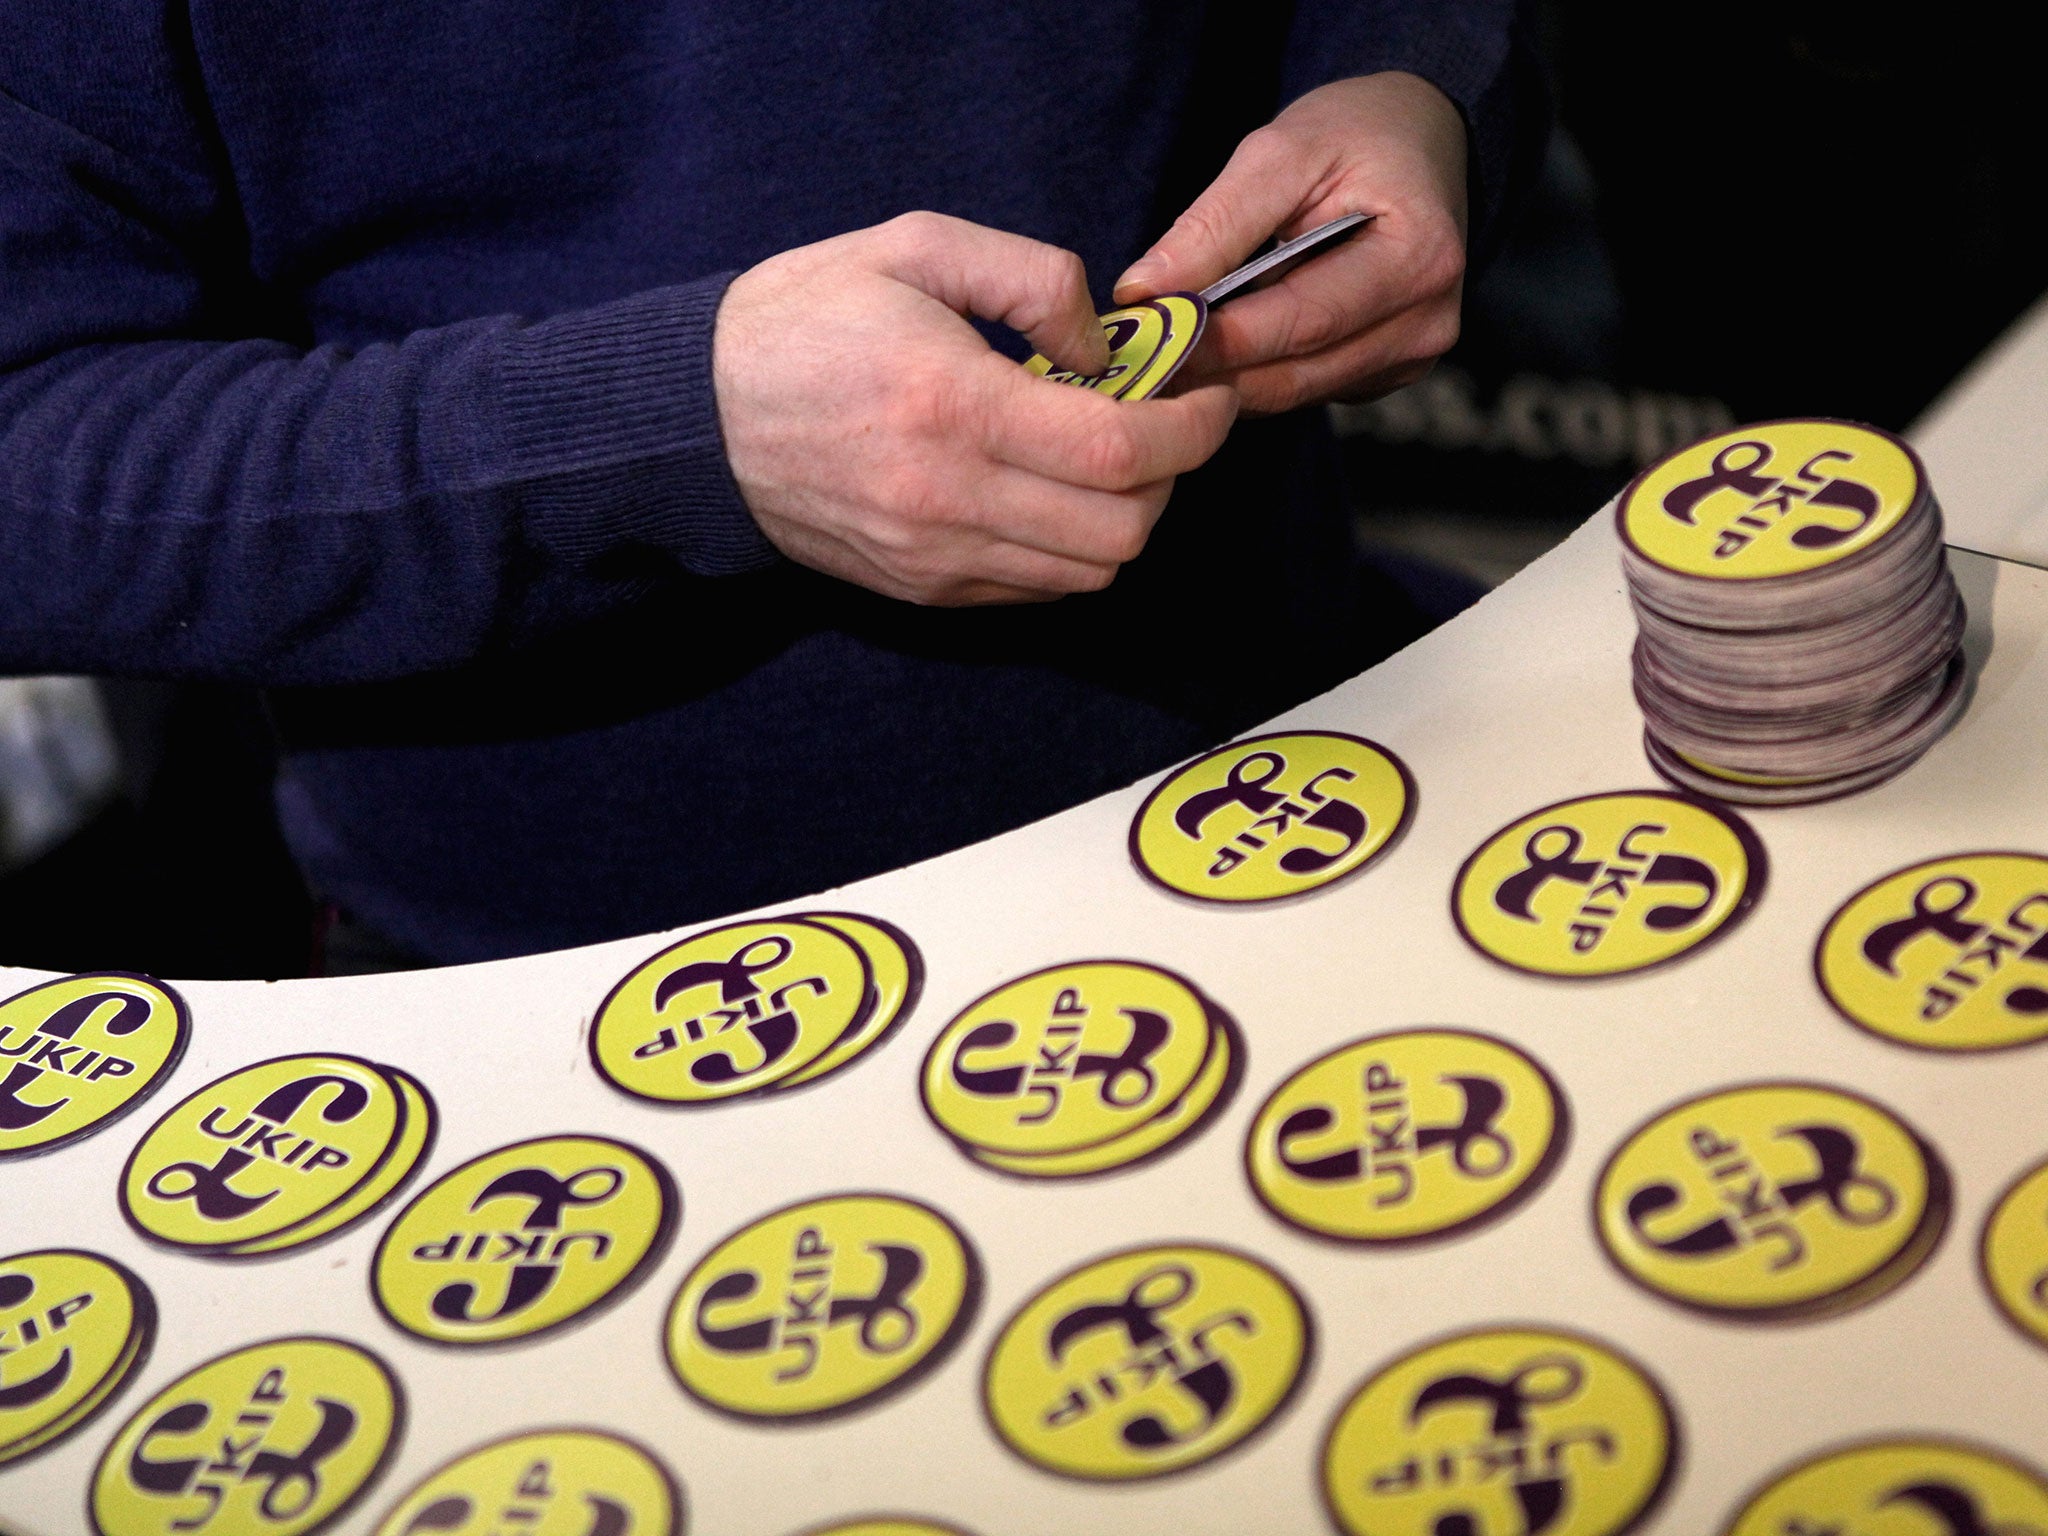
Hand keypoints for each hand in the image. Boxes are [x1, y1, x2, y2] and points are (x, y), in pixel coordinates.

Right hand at [713, 211, 1238, 605]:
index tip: (1208, 401)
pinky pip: (1037, 591)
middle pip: (1122, 529)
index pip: (1121, 451)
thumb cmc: (805, 316)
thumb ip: (1032, 278)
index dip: (1194, 431)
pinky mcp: (921, 589)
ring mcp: (933, 556)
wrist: (696, 416)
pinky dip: (1071, 549)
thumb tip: (1105, 348)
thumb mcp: (916, 246)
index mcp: (952, 404)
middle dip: (1170, 478)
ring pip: (1088, 572)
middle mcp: (947, 498)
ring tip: (1106, 461)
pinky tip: (1050, 493)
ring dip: (1125, 518)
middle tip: (1161, 426)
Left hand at [1113, 71, 1467, 415]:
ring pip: (1295, 392)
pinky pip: (1307, 388)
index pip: (1302, 320)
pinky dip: (1256, 375)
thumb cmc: (1355, 135)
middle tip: (1140, 364)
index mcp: (1418, 259)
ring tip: (1164, 359)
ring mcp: (1411, 354)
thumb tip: (1144, 292)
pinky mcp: (1388, 371)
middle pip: (1297, 372)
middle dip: (1212, 372)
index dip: (1220, 339)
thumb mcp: (1281, 152)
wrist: (1417, 141)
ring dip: (1226, 382)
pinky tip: (1220, 351)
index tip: (1148, 340)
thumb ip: (1214, 224)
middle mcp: (1425, 322)